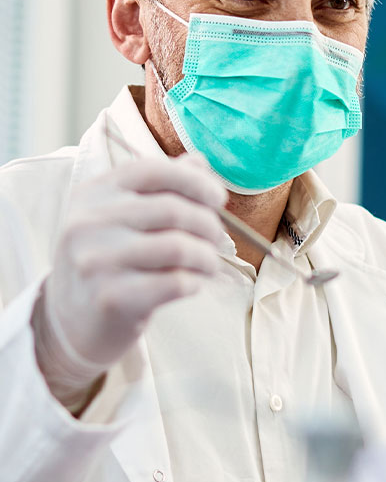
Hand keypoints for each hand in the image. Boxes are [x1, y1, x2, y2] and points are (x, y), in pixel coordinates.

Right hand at [32, 156, 227, 410]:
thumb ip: (161, 186)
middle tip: (218, 239)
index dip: (196, 181)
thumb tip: (199, 161)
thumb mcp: (122, 215)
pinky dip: (195, 282)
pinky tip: (192, 283)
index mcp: (94, 193)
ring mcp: (96, 261)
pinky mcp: (110, 297)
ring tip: (209, 264)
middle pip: (173, 209)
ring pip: (179, 247)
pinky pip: (175, 282)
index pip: (154, 170)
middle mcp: (88, 222)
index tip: (218, 199)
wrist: (70, 320)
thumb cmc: (110, 258)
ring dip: (207, 257)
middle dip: (209, 224)